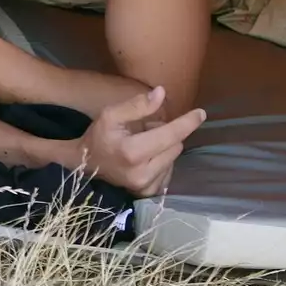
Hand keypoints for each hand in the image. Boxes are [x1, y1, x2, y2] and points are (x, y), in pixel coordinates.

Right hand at [72, 86, 204, 196]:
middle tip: (145, 129)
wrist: (84, 165)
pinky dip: (162, 161)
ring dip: (164, 147)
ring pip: (173, 158)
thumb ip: (138, 105)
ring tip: (143, 144)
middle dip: (166, 133)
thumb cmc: (98, 137)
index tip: (201, 113)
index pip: (170, 135)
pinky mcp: (148, 192)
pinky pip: (169, 171)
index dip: (187, 122)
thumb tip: (162, 93)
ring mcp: (146, 186)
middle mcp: (143, 173)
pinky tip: (146, 159)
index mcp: (132, 152)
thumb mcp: (111, 115)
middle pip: (175, 145)